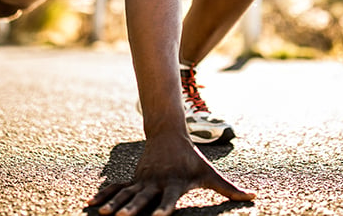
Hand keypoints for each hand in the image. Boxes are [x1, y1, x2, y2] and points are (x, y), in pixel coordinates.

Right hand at [87, 134, 254, 215]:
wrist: (168, 135)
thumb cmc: (192, 158)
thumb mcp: (210, 172)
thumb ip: (229, 188)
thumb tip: (253, 197)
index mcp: (174, 183)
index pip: (170, 198)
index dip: (166, 208)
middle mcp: (156, 183)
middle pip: (143, 198)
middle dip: (133, 209)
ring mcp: (142, 181)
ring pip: (126, 194)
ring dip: (114, 204)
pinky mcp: (133, 180)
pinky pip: (115, 189)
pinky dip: (103, 197)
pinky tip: (89, 206)